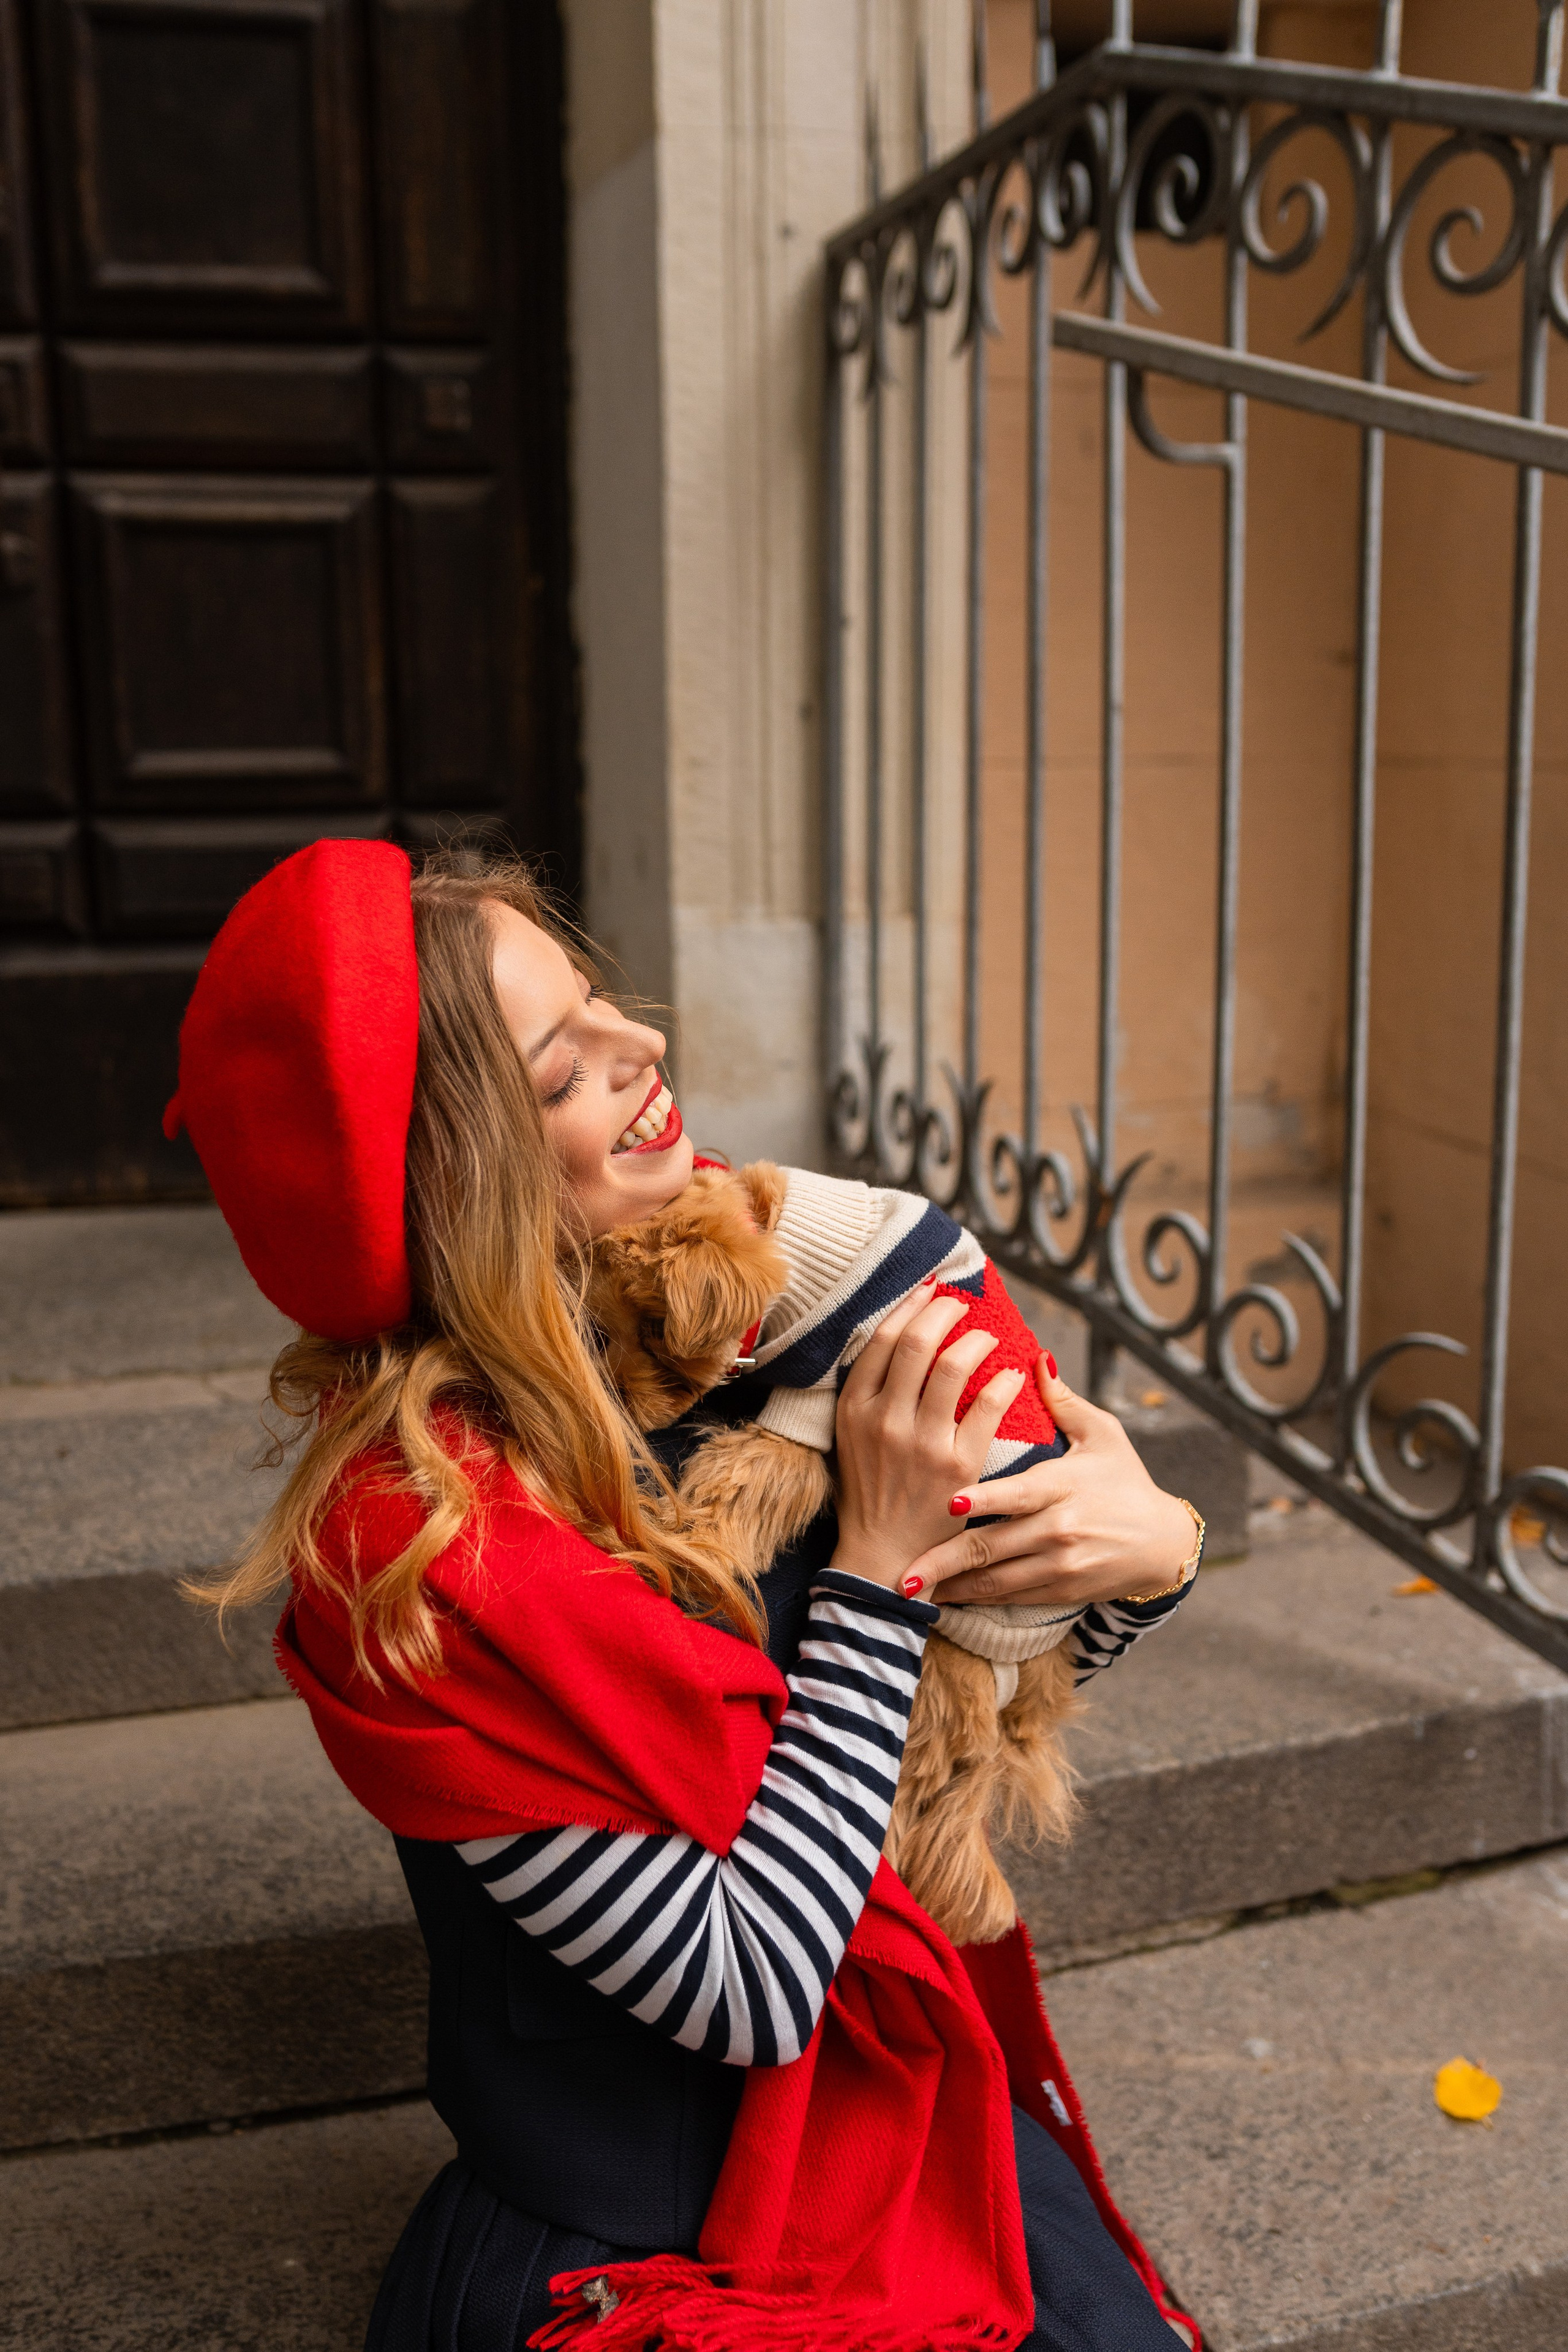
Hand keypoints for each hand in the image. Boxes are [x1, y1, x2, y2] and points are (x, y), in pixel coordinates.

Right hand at [829, 1282, 1026, 1593]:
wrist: (883, 1555)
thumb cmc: (870, 1491)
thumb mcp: (851, 1436)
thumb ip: (869, 1391)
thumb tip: (898, 1336)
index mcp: (855, 1407)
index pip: (884, 1338)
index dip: (912, 1304)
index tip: (931, 1290)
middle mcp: (885, 1419)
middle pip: (918, 1341)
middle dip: (946, 1310)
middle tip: (963, 1304)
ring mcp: (922, 1442)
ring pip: (953, 1366)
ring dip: (977, 1340)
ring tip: (988, 1337)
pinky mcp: (958, 1466)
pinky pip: (987, 1409)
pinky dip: (1004, 1383)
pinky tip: (1012, 1377)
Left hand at [907, 1355, 1196, 1608]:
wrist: (1161, 1543)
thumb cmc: (1126, 1480)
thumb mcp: (1104, 1435)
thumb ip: (1064, 1401)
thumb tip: (1035, 1357)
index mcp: (1063, 1485)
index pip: (1018, 1493)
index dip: (982, 1500)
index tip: (946, 1503)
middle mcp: (1058, 1529)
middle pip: (994, 1546)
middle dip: (945, 1560)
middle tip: (902, 1569)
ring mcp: (1058, 1564)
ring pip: (996, 1579)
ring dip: (951, 1585)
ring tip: (909, 1587)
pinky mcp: (1059, 1590)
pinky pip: (1009, 1596)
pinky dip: (975, 1597)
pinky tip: (944, 1597)